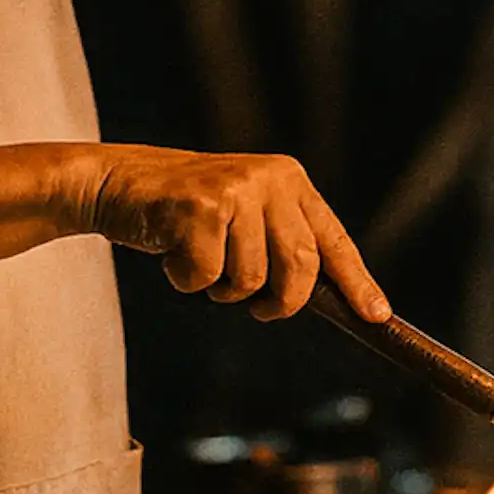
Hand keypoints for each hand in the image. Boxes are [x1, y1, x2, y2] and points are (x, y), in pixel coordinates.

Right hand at [87, 146, 388, 323]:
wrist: (117, 182)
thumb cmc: (183, 213)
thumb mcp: (245, 216)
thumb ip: (283, 244)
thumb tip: (336, 299)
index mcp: (290, 180)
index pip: (333, 239)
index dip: (357, 282)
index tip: (377, 316)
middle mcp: (271, 178)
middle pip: (300, 268)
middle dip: (280, 302)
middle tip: (260, 309)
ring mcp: (236, 189)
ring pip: (251, 279)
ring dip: (221, 289)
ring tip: (198, 258)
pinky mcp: (201, 207)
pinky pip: (207, 277)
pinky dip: (185, 279)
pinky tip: (170, 250)